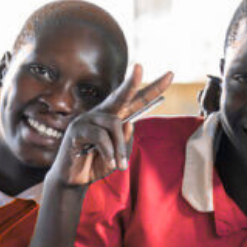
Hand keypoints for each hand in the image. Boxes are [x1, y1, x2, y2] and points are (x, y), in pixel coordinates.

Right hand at [50, 65, 172, 187]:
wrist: (75, 179)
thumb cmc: (97, 164)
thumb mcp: (119, 155)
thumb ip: (125, 139)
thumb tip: (128, 123)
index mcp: (115, 117)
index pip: (136, 100)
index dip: (153, 88)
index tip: (170, 74)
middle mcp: (102, 113)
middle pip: (121, 95)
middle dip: (132, 82)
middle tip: (139, 67)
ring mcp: (88, 119)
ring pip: (114, 124)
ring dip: (120, 148)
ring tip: (120, 166)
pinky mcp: (77, 129)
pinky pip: (100, 136)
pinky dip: (108, 152)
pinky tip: (110, 164)